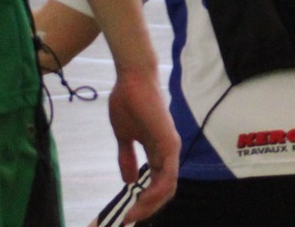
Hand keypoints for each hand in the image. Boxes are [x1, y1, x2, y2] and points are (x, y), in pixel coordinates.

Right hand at [108, 67, 179, 220]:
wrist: (132, 81)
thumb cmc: (128, 104)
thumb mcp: (124, 137)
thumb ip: (127, 158)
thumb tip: (129, 181)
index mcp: (158, 151)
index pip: (157, 183)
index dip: (145, 201)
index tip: (127, 214)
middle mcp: (168, 152)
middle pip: (165, 189)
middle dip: (148, 208)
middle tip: (129, 219)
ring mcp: (170, 147)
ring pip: (168, 185)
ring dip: (151, 204)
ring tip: (133, 214)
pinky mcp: (168, 142)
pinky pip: (167, 173)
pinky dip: (156, 190)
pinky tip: (142, 199)